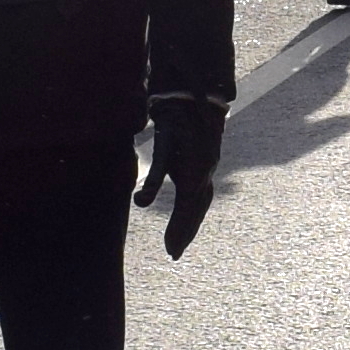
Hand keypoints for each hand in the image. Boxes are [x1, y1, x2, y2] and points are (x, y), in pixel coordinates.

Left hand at [136, 96, 221, 259]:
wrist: (193, 96)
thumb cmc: (174, 123)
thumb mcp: (161, 149)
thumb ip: (153, 178)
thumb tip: (141, 204)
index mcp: (196, 175)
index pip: (186, 211)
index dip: (178, 232)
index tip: (169, 251)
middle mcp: (206, 174)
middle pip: (196, 210)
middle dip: (185, 233)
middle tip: (173, 253)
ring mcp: (208, 168)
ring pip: (201, 203)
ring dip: (191, 222)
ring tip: (180, 240)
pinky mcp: (206, 163)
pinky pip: (202, 192)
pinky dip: (194, 208)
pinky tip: (187, 212)